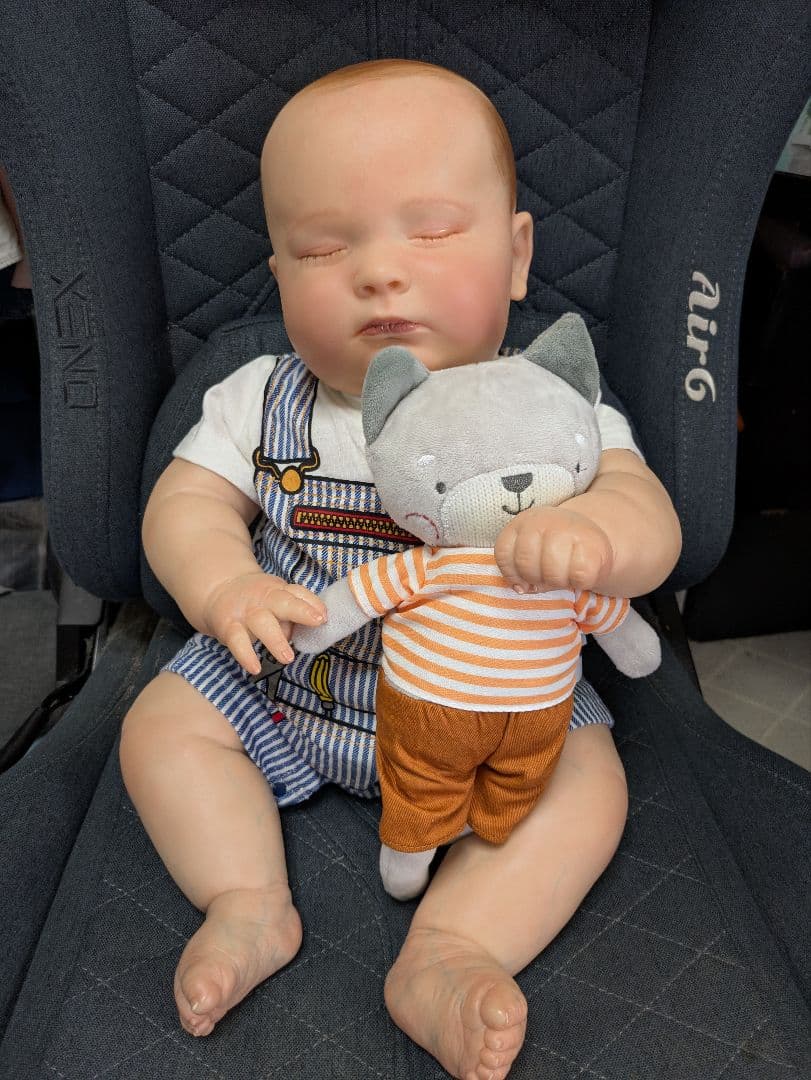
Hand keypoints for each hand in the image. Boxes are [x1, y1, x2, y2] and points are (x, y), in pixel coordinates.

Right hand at [202, 572, 325, 672]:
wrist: (219, 590)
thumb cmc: (258, 601)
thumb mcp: (276, 600)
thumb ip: (291, 616)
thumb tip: (299, 636)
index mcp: (279, 590)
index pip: (298, 593)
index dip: (313, 603)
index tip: (325, 616)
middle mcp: (264, 598)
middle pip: (283, 602)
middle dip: (301, 611)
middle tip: (318, 622)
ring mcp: (246, 612)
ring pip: (261, 622)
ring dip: (276, 640)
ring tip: (287, 658)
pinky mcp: (228, 626)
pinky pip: (237, 641)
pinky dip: (246, 655)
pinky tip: (255, 668)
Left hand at [494, 506, 613, 592]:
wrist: (593, 539)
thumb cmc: (555, 550)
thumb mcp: (531, 551)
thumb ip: (519, 568)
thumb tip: (522, 589)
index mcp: (523, 522)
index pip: (504, 553)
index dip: (512, 574)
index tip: (524, 580)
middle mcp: (544, 521)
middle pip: (526, 564)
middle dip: (535, 579)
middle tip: (548, 577)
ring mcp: (570, 530)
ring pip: (552, 573)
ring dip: (558, 582)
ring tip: (564, 575)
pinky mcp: (595, 545)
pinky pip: (580, 576)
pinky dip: (580, 582)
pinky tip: (580, 575)